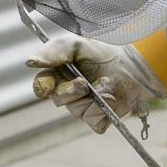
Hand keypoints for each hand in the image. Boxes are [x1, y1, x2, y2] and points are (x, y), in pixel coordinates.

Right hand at [26, 36, 166, 133]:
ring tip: (107, 84)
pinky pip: (94, 122)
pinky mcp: (99, 118)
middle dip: (71, 91)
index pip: (41, 85)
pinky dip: (104, 110)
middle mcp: (68, 92)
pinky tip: (112, 98)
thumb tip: (30, 62)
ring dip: (92, 98)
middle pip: (58, 100)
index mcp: (58, 75)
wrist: (136, 64)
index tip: (48, 85)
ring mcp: (83, 107)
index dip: (42, 87)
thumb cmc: (104, 52)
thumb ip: (53, 51)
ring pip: (76, 111)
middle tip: (84, 83)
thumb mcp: (77, 44)